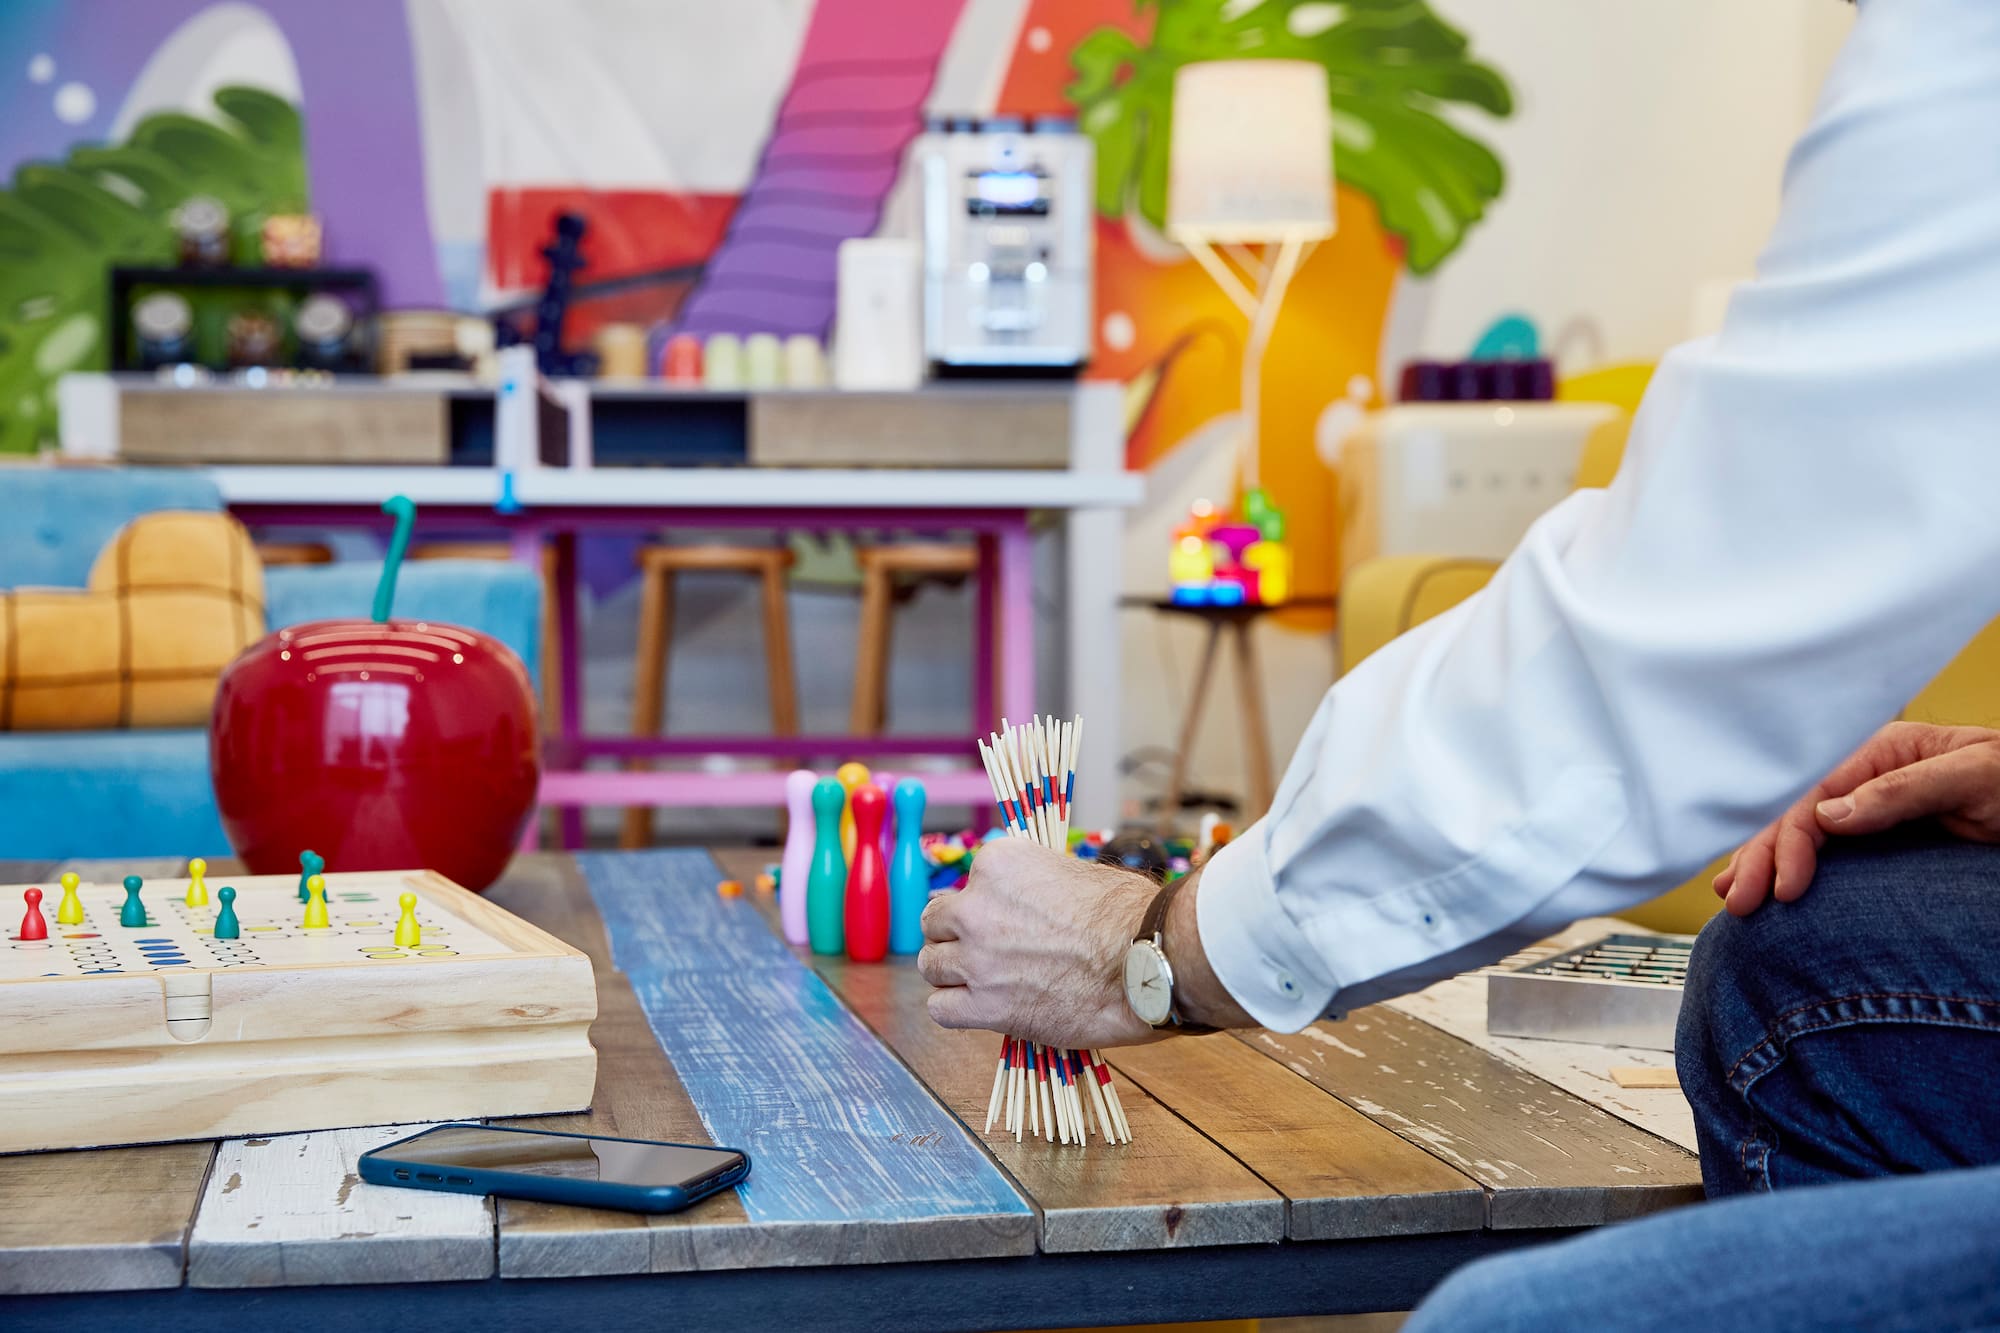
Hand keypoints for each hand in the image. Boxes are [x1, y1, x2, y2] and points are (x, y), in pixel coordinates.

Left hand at [918, 838, 1161, 1048]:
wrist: (1146, 959)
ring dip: (952, 972)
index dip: (983, 903)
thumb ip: (1034, 883)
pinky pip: (940, 1009)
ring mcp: (977, 958)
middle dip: (956, 935)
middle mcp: (976, 907)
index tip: (1003, 917)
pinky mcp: (986, 1005)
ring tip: (982, 979)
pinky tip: (979, 1006)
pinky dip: (955, 1008)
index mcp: (998, 864)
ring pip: (931, 965)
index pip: (965, 882)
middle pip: (935, 922)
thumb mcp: (1074, 871)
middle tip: (985, 948)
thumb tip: (1025, 898)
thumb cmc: (1127, 914)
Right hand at [1715, 722, 1999, 915]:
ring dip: (1762, 862)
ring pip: (1802, 834)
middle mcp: (1867, 779)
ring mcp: (1873, 810)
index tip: (1783, 888)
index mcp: (1881, 754)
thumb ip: (1903, 791)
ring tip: (1731, 896)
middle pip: (1796, 816)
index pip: (1814, 797)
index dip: (1788, 841)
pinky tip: (1770, 885)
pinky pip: (1828, 852)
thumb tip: (1828, 817)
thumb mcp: (1977, 777)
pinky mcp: (1885, 840)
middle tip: (1739, 903)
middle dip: (1760, 857)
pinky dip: (1791, 867)